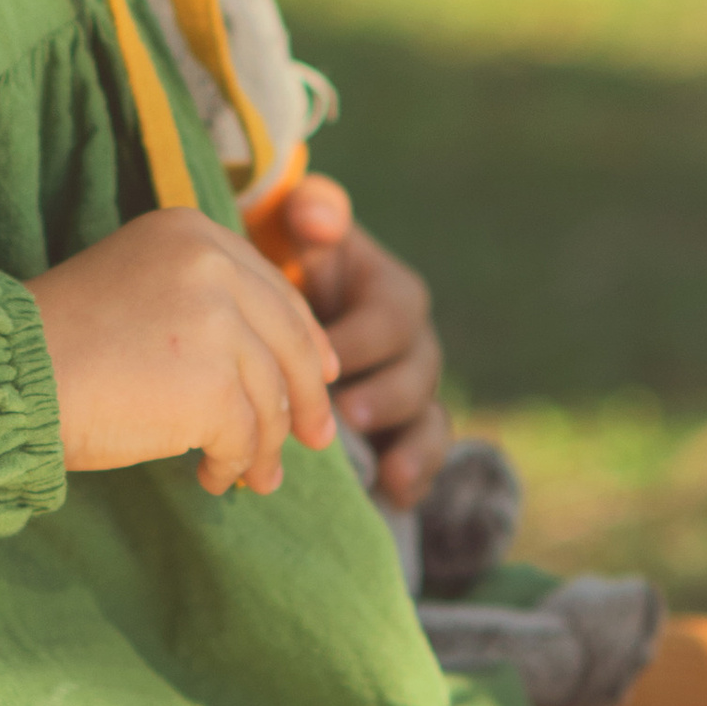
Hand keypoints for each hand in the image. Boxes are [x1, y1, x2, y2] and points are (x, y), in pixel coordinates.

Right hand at [28, 209, 340, 496]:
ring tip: (254, 479)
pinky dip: (235, 463)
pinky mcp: (212, 384)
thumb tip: (270, 363)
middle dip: (307, 397)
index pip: (273, 288)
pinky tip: (211, 477)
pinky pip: (245, 436)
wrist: (14, 373)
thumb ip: (201, 302)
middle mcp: (212, 263)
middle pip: (289, 340)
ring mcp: (217, 321)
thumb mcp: (137, 287)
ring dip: (265, 445)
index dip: (305, 336)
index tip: (322, 373)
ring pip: (271, 396)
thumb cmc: (61, 341)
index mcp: (192, 231)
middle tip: (318, 440)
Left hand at [268, 176, 450, 506]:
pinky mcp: (406, 432)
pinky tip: (395, 493)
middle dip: (386, 394)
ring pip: (430, 415)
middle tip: (348, 415)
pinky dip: (416, 475)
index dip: (364, 339)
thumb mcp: (291, 237)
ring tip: (380, 465)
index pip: (395, 313)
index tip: (325, 364)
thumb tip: (316, 211)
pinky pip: (427, 455)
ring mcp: (412, 390)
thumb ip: (307, 217)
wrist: (276, 323)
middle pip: (419, 369)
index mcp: (389, 292)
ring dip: (409, 441)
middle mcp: (411, 342)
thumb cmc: (284, 274)